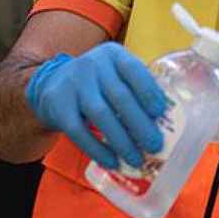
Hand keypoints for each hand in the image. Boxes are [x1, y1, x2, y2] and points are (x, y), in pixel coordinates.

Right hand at [25, 44, 168, 169]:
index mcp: (113, 55)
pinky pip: (79, 131)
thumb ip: (135, 89)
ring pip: (101, 115)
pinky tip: (112, 162)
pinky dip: (97, 149)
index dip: (148, 92)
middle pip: (120, 97)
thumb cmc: (98, 83)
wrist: (53, 83)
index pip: (134, 69)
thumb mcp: (115, 73)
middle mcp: (93, 65)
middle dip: (140, 124)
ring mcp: (74, 85)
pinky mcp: (59, 106)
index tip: (161, 113)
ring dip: (121, 141)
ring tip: (137, 160)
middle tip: (155, 146)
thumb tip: (166, 121)